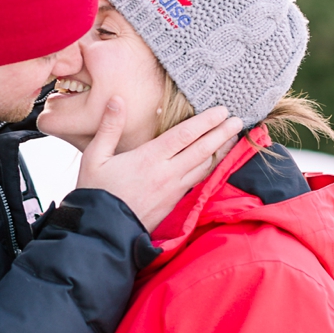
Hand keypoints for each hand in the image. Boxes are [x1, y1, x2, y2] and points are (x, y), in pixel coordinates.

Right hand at [77, 100, 241, 231]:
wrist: (103, 232)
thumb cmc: (96, 193)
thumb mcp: (95, 157)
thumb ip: (109, 127)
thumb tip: (117, 100)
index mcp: (149, 159)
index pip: (185, 135)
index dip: (206, 121)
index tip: (221, 110)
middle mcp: (167, 174)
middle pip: (202, 149)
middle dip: (222, 133)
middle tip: (238, 120)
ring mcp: (174, 190)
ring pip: (204, 166)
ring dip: (220, 150)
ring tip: (232, 138)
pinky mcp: (174, 202)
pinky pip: (198, 181)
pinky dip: (210, 168)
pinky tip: (214, 163)